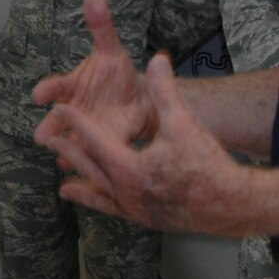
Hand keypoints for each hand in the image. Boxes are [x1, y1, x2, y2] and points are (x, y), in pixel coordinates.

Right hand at [31, 0, 155, 149]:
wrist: (136, 98)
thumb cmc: (116, 73)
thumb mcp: (111, 49)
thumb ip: (101, 25)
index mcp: (73, 86)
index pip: (57, 87)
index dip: (48, 90)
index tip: (39, 95)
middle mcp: (72, 110)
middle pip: (57, 120)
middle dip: (50, 129)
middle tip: (42, 137)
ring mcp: (84, 130)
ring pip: (70, 142)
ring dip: (65, 150)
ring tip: (60, 161)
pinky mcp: (99, 146)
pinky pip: (91, 155)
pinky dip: (87, 163)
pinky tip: (84, 173)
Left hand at [38, 51, 251, 234]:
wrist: (230, 205)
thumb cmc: (207, 164)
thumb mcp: (185, 123)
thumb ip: (167, 91)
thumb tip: (157, 58)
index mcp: (130, 169)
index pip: (96, 141)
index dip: (77, 122)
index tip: (60, 108)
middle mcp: (126, 193)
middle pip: (90, 169)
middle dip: (70, 152)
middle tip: (48, 140)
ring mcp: (135, 210)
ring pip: (101, 196)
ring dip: (82, 187)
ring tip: (63, 186)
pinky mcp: (147, 220)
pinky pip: (116, 211)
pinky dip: (103, 206)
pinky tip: (102, 204)